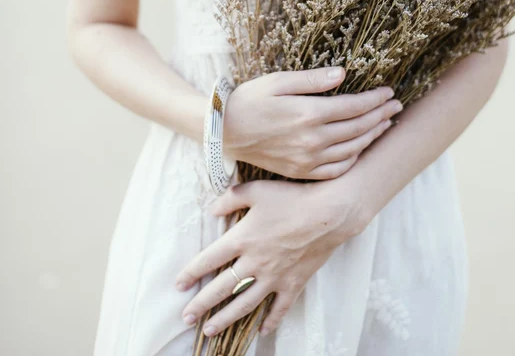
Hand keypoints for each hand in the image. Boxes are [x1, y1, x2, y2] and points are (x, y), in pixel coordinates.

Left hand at [175, 179, 367, 336]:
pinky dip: (271, 321)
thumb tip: (212, 209)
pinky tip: (262, 331)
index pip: (209, 260)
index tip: (179, 285)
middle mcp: (254, 262)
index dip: (191, 273)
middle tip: (186, 317)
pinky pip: (279, 308)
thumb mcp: (257, 190)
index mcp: (242, 239)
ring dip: (225, 318)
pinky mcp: (293, 283)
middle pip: (222, 288)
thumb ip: (231, 198)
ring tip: (209, 329)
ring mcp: (274, 277)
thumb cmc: (292, 198)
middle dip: (201, 304)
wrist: (329, 213)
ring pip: (244, 304)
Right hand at [223, 66, 402, 178]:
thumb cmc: (250, 100)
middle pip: (358, 128)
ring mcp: (307, 160)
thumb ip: (312, 80)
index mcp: (309, 114)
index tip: (389, 91)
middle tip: (396, 106)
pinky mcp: (300, 172)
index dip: (375, 99)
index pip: (354, 106)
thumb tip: (343, 74)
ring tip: (385, 124)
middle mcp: (312, 140)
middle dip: (381, 115)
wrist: (224, 131)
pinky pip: (336, 170)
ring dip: (373, 136)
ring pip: (352, 149)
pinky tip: (360, 148)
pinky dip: (353, 158)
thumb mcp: (278, 81)